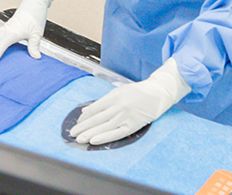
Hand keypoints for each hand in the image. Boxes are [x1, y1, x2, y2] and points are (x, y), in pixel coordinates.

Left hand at [69, 59, 190, 144]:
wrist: (158, 93)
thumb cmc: (137, 92)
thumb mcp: (119, 91)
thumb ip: (104, 101)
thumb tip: (87, 110)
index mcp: (114, 96)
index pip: (94, 108)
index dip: (84, 116)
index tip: (77, 122)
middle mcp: (119, 106)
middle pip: (97, 119)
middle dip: (83, 127)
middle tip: (72, 133)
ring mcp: (126, 117)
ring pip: (104, 127)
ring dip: (90, 133)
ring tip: (79, 139)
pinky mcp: (133, 126)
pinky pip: (116, 133)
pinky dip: (104, 137)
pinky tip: (95, 140)